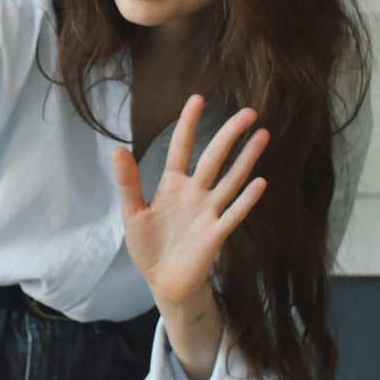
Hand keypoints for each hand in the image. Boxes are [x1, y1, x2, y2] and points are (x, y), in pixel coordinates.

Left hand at [111, 96, 268, 310]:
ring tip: (262, 135)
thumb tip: (117, 149)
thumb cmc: (148, 245)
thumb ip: (128, 183)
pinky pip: (233, 214)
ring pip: (231, 180)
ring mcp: (208, 212)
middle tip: (248, 111)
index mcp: (172, 185)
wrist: (163, 281)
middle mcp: (195, 193)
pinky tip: (260, 182)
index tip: (197, 98)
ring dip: (247, 159)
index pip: (181, 147)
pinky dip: (246, 200)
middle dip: (229, 134)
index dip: (188, 124)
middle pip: (214, 158)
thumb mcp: (132, 213)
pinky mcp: (216, 234)